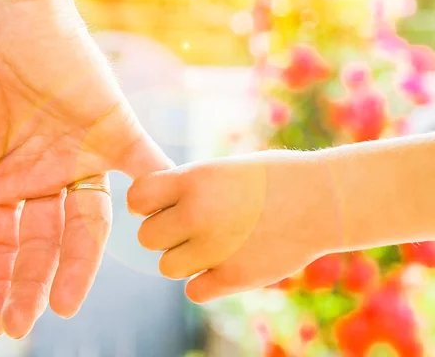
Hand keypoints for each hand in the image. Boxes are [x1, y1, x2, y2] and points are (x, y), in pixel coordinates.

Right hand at [0, 0, 170, 338]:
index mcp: (4, 185)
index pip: (6, 247)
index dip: (0, 284)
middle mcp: (45, 179)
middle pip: (46, 243)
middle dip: (33, 283)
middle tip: (25, 322)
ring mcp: (81, 156)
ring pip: (90, 221)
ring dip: (81, 262)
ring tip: (65, 301)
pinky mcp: (114, 129)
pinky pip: (142, 165)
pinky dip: (155, 191)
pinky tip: (153, 227)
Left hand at [127, 151, 336, 302]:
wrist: (322, 199)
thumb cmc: (270, 179)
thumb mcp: (222, 169)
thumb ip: (184, 188)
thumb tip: (149, 208)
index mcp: (193, 180)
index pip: (137, 198)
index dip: (145, 204)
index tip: (162, 205)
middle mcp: (198, 213)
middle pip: (147, 237)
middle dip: (165, 234)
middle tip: (192, 228)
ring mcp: (215, 248)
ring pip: (167, 266)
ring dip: (184, 259)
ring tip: (214, 245)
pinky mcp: (234, 277)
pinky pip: (194, 290)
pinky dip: (206, 282)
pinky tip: (226, 264)